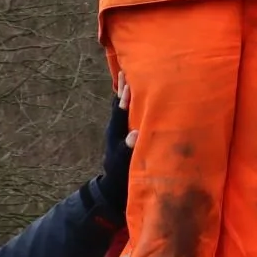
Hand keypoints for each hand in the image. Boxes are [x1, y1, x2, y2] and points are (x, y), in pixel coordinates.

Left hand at [95, 73, 136, 217]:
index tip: (129, 80)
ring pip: (124, 108)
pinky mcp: (127, 135)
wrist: (116, 188)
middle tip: (126, 69)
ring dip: (126, 93)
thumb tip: (135, 134)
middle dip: (123, 88)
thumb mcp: (124, 163)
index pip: (120, 110)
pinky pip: (130, 115)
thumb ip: (128, 149)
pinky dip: (132, 104)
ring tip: (132, 77)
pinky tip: (140, 98)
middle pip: (119, 103)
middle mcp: (117, 128)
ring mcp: (121, 131)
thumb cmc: (120, 175)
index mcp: (116, 132)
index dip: (125, 96)